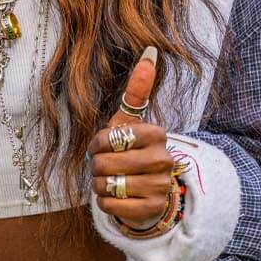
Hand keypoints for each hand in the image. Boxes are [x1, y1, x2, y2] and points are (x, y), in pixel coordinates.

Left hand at [88, 47, 174, 227]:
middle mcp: (163, 160)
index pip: (110, 138)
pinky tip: (116, 196)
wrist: (146, 189)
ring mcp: (160, 186)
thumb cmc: (131, 150)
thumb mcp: (130, 121)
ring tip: (111, 181)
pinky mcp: (152, 209)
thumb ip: (138, 89)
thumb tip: (150, 51)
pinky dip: (105, 202)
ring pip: (107, 185)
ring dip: (100, 185)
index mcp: (157, 134)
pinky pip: (110, 206)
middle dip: (97, 166)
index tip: (105, 146)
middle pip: (105, 163)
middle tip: (105, 166)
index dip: (98, 144)